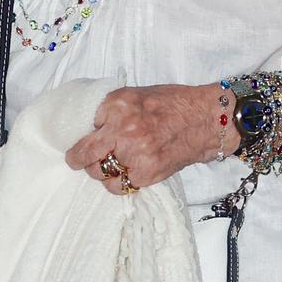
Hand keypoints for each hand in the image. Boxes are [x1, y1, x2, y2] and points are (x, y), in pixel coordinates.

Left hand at [64, 84, 215, 193]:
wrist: (204, 120)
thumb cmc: (172, 105)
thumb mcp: (135, 96)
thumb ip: (111, 110)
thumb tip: (90, 126)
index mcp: (117, 105)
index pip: (83, 124)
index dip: (82, 133)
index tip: (79, 140)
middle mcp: (122, 129)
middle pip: (84, 154)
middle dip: (78, 159)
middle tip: (78, 161)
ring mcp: (134, 153)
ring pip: (99, 173)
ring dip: (102, 171)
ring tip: (114, 163)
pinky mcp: (145, 173)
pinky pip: (118, 186)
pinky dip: (120, 182)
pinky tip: (129, 171)